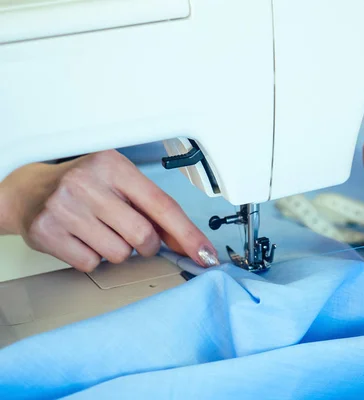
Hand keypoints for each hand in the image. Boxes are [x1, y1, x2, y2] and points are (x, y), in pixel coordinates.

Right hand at [0, 150, 218, 271]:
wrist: (29, 190)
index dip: (188, 234)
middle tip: (130, 232)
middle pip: (143, 237)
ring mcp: (65, 208)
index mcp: (113, 166)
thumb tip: (187, 242)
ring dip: (117, 250)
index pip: (163, 205)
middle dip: (145, 244)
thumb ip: (152, 208)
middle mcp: (88, 184)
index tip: (205, 253)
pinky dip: (93, 258)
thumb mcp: (120, 183)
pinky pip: (91, 264)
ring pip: (118, 255)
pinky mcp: (48, 232)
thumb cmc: (84, 185)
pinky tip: (81, 239)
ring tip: (100, 230)